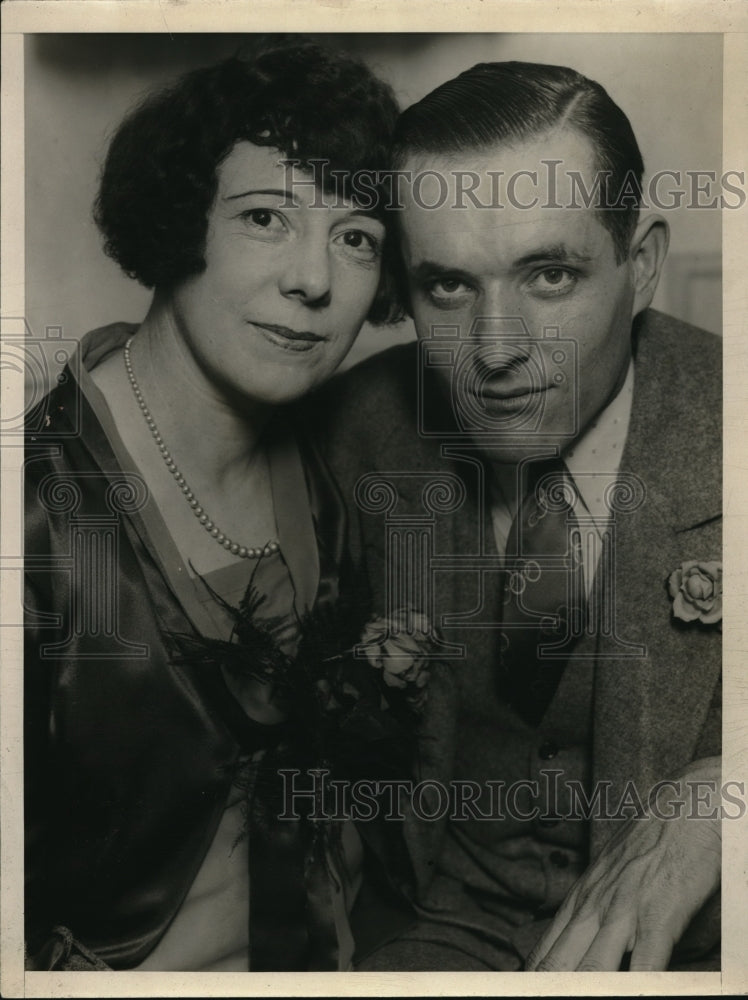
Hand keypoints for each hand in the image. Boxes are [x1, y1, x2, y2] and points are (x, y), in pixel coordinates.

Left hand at [526, 757, 721, 971]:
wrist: (684, 807)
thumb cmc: (649, 842)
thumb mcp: (608, 875)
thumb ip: (592, 910)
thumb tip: (580, 944)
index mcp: (579, 900)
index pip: (543, 952)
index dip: (530, 979)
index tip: (518, 991)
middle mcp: (593, 908)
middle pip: (558, 965)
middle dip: (547, 989)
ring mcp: (623, 912)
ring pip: (592, 969)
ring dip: (582, 989)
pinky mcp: (659, 915)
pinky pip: (644, 964)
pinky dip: (637, 986)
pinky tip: (635, 994)